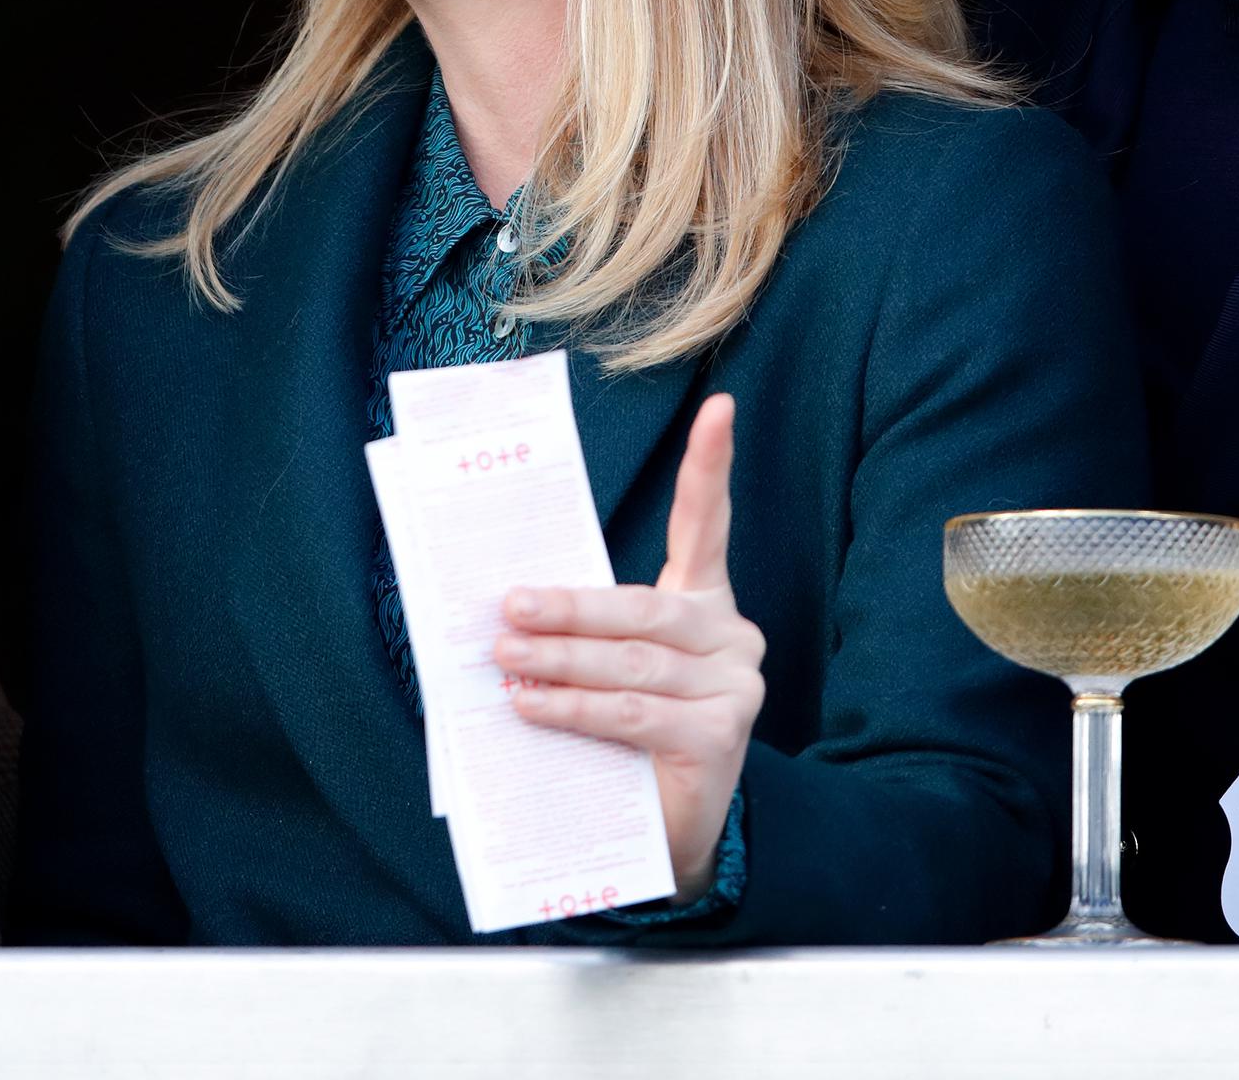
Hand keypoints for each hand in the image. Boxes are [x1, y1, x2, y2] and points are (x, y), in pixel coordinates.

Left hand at [491, 392, 764, 899]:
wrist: (671, 831)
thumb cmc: (626, 730)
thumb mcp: (604, 664)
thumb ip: (581, 629)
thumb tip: (504, 602)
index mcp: (703, 601)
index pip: (707, 525)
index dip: (711, 466)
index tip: (719, 406)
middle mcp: (731, 636)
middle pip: (642, 608)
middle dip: (568, 606)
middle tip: (507, 606)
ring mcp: (735, 687)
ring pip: (632, 663)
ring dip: (559, 662)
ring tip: (505, 659)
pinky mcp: (722, 737)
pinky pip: (633, 714)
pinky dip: (574, 710)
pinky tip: (531, 707)